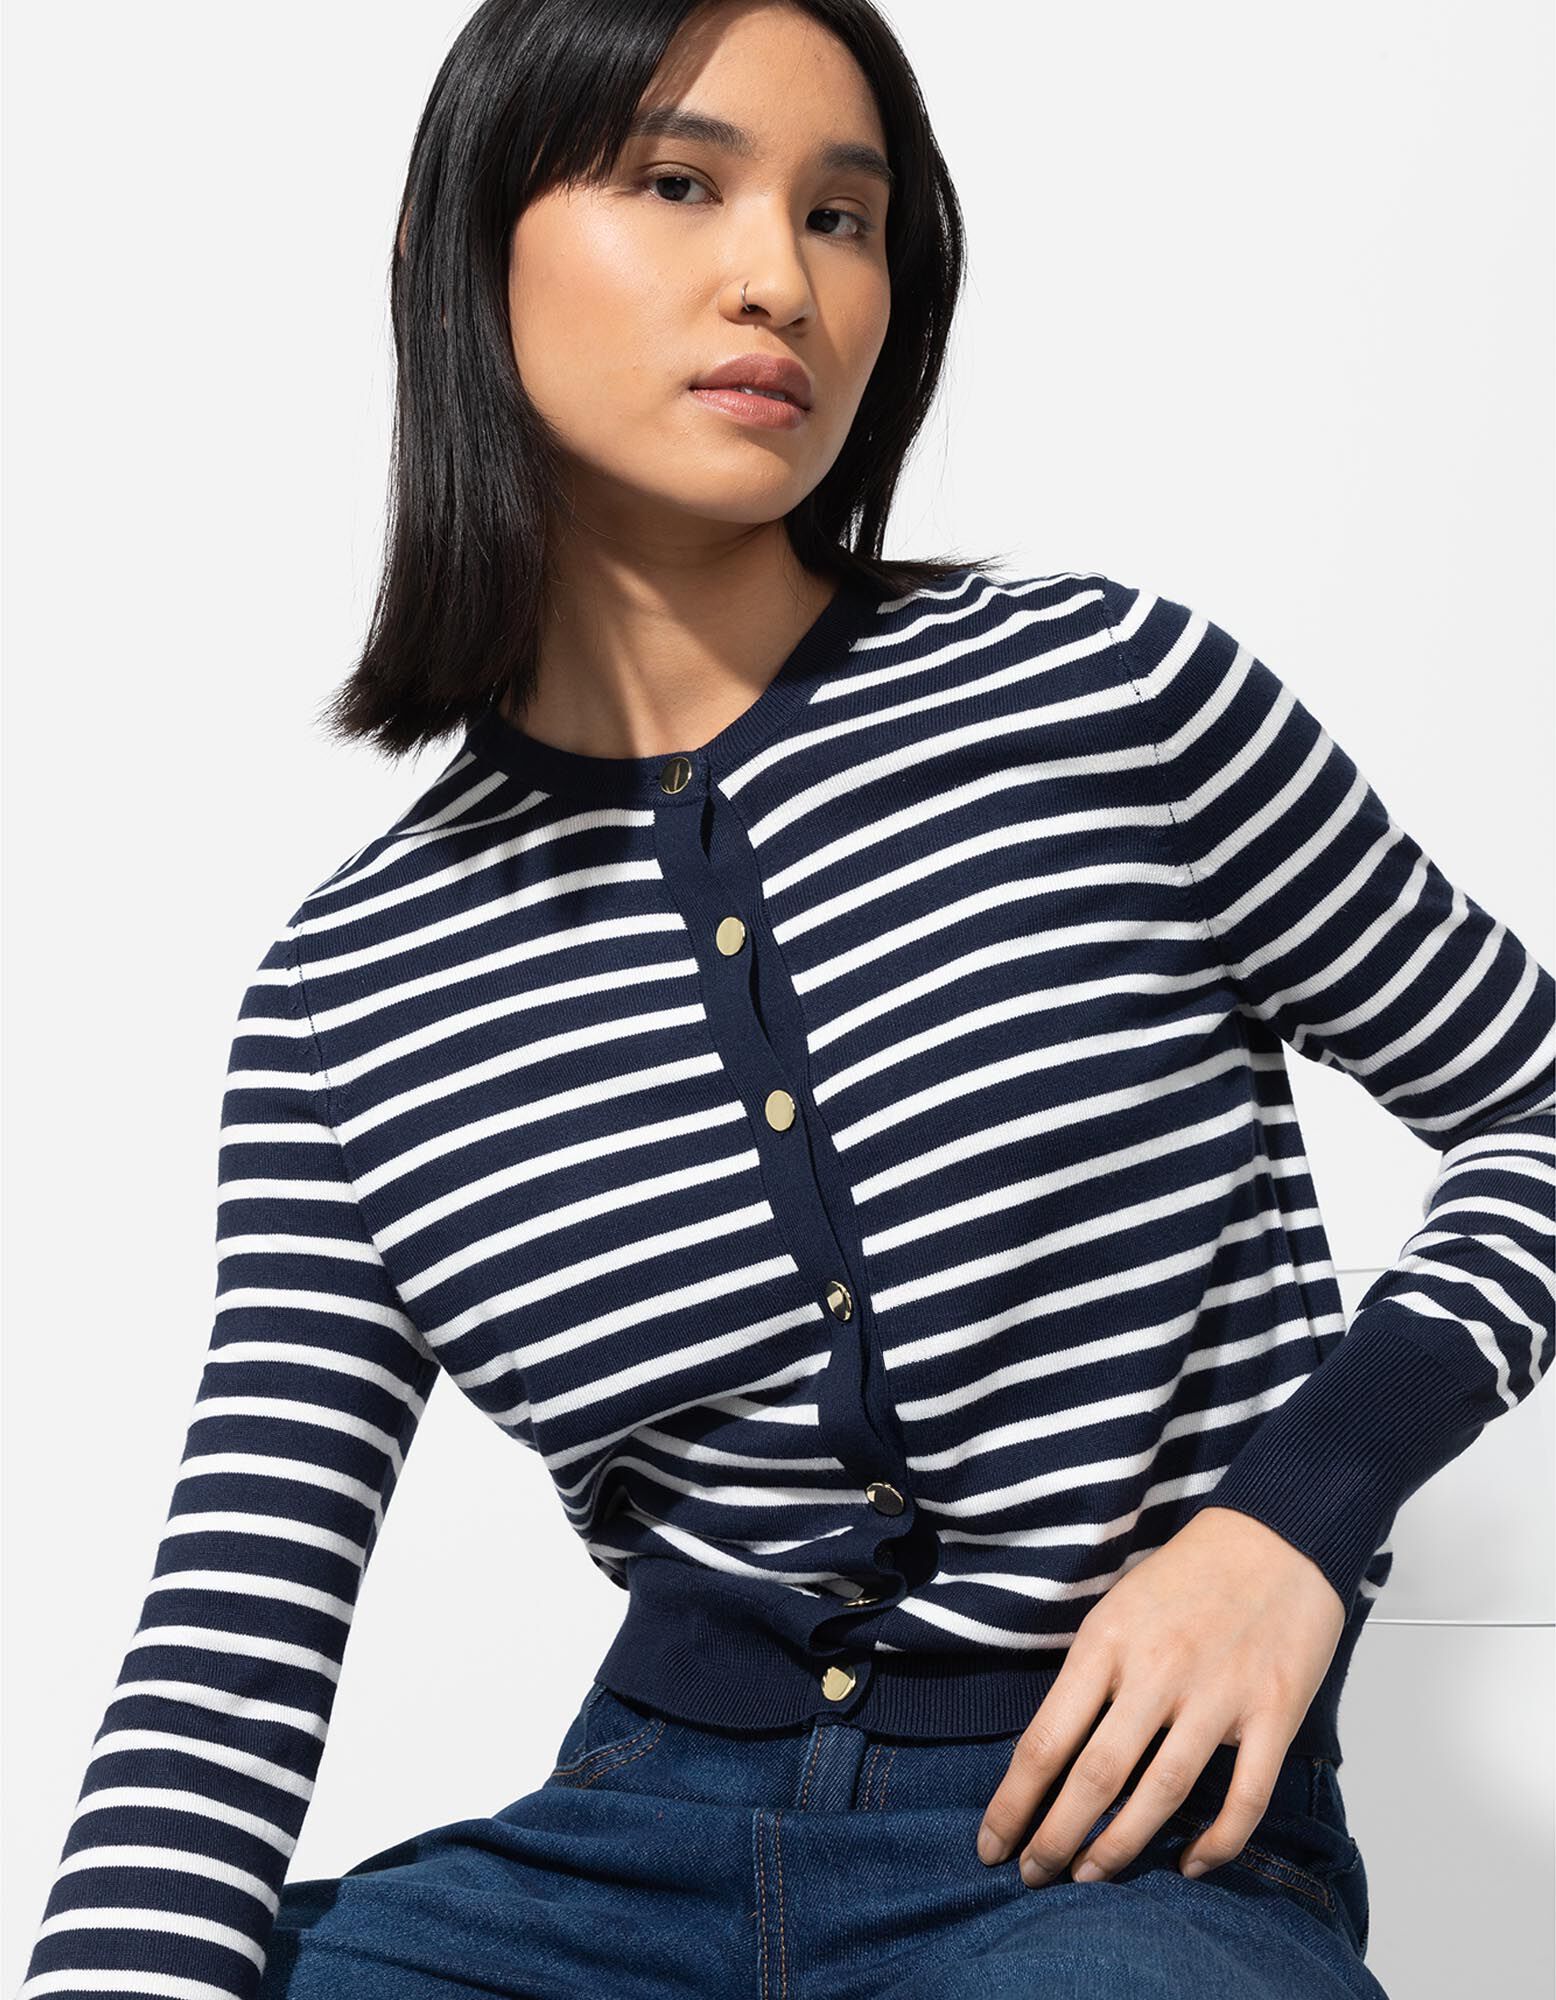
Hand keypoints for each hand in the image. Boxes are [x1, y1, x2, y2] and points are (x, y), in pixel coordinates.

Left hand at [974, 1506, 1345, 1885]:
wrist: (1277, 1538)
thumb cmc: (1185, 1577)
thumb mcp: (1115, 1608)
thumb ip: (1087, 1674)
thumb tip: (1047, 1754)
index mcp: (1106, 1641)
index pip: (1045, 1740)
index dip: (1012, 1804)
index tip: (991, 1845)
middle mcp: (1156, 1671)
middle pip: (1094, 1777)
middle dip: (1054, 1839)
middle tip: (1031, 1877)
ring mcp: (1218, 1696)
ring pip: (1160, 1796)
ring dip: (1119, 1849)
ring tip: (1088, 1878)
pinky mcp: (1274, 1714)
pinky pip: (1243, 1799)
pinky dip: (1215, 1844)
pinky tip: (1186, 1866)